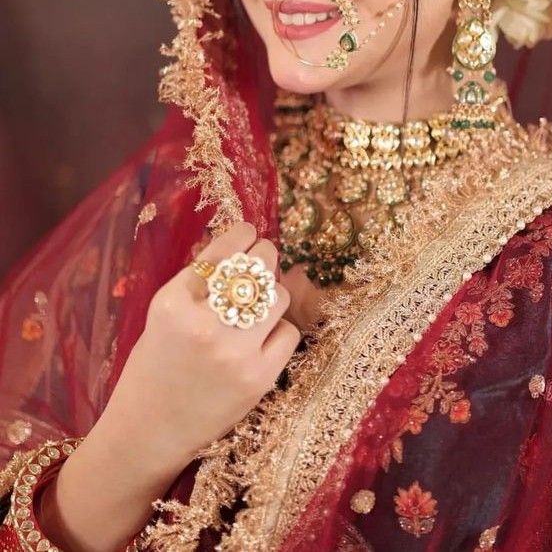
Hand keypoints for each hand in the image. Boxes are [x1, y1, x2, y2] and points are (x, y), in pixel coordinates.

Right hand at [101, 221, 299, 465]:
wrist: (148, 432)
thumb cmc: (154, 366)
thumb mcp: (163, 313)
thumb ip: (198, 281)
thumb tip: (240, 243)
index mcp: (173, 303)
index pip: (224, 250)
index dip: (243, 235)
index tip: (249, 233)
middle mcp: (205, 324)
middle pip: (259, 266)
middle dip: (263, 257)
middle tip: (259, 262)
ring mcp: (235, 353)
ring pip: (279, 296)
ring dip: (271, 295)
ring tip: (255, 307)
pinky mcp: (259, 378)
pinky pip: (289, 333)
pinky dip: (277, 330)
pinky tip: (259, 339)